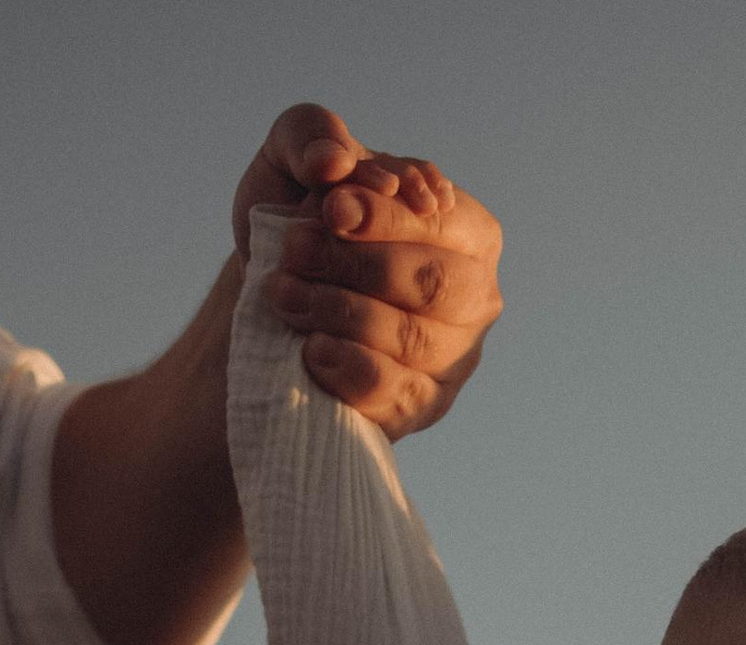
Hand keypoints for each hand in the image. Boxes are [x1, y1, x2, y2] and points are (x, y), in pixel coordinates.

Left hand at [232, 108, 501, 437]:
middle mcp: (474, 295)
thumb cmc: (298, 225)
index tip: (330, 207)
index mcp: (466, 227)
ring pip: (413, 340)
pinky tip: (311, 349)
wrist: (271, 303)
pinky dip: (350, 370)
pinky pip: (397, 396)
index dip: (384, 215)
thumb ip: (311, 135)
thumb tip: (332, 160)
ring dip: (341, 313)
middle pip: (433, 282)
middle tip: (294, 253)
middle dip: (357, 266)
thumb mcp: (291, 163)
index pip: (437, 221)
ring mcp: (454, 358)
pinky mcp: (422, 408)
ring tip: (284, 295)